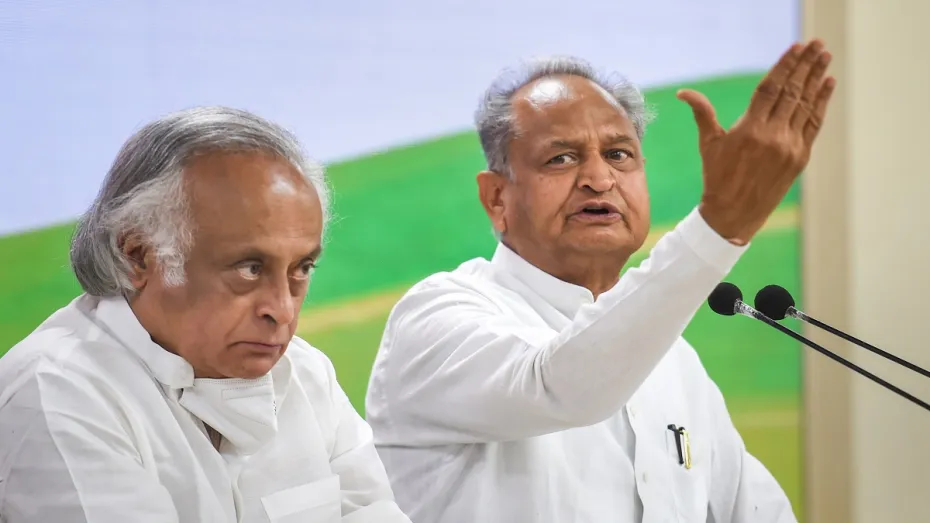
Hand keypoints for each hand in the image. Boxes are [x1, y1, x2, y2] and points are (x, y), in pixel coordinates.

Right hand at [677, 39, 835, 244]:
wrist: (734, 214)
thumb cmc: (717, 177)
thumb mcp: (709, 144)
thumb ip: (701, 113)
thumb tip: (682, 92)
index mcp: (748, 130)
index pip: (770, 89)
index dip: (784, 66)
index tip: (796, 48)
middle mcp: (772, 136)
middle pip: (792, 92)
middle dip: (805, 65)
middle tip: (817, 44)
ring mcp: (789, 147)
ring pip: (806, 105)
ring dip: (817, 78)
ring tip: (825, 57)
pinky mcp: (800, 157)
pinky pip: (813, 123)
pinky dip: (821, 102)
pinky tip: (827, 84)